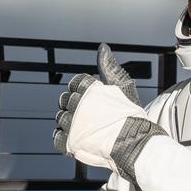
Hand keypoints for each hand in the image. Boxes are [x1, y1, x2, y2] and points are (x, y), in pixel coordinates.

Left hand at [54, 45, 149, 170]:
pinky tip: (76, 138)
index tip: (90, 100)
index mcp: (89, 89)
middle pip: (65, 100)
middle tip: (89, 115)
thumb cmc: (130, 116)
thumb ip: (108, 67)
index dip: (80, 91)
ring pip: (60, 117)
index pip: (74, 83)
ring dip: (69, 121)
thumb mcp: (122, 87)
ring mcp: (73, 124)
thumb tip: (102, 47)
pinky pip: (57, 137)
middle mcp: (78, 105)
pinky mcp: (69, 142)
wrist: (134, 144)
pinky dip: (63, 137)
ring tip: (86, 128)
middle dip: (74, 105)